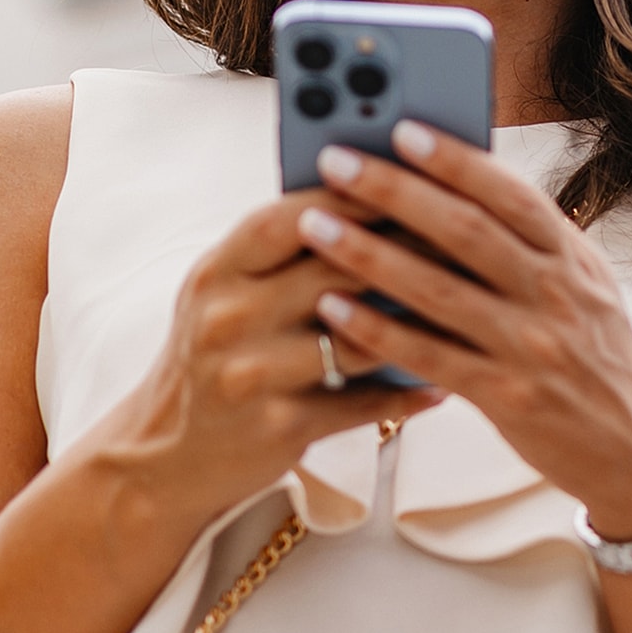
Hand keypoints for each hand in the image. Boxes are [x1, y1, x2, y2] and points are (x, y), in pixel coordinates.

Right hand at [108, 187, 442, 527]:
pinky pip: (360, 404)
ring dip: (417, 324)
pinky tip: (441, 383)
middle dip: (404, 251)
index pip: (290, 216)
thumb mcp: (226, 293)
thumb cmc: (215, 357)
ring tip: (466, 308)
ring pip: (356, 338)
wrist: (165, 456)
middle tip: (462, 237)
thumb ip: (282, 253)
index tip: (410, 176)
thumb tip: (371, 201)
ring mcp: (250, 374)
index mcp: (218, 271)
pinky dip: (405, 393)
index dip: (353, 195)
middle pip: (333, 271)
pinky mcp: (276, 427)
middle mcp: (227, 317)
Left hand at [298, 121, 631, 538]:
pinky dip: (377, 329)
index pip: (509, 193)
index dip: (455, 159)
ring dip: (369, 253)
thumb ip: (528, 238)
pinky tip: (333, 307)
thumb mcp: (582, 281)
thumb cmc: (595, 352)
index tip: (402, 129)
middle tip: (335, 162)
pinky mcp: (506, 398)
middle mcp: (553, 294)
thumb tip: (455, 179)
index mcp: (570, 255)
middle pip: (464, 230)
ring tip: (316, 225)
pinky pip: (428, 356)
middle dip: (394, 190)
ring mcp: (530, 346)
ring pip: (437, 289)